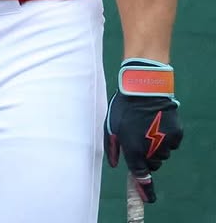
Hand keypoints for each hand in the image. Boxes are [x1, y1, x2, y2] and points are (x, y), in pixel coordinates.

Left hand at [104, 59, 183, 202]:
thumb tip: (114, 165)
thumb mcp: (111, 126)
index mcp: (134, 149)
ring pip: (163, 155)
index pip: (141, 176)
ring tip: (146, 128)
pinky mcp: (177, 135)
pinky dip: (166, 139)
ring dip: (156, 148)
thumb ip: (112, 148)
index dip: (145, 190)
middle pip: (152, 164)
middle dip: (146, 157)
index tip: (149, 199)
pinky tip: (158, 124)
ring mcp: (166, 143)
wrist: (144, 88)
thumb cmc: (124, 107)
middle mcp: (152, 150)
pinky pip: (172, 144)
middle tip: (138, 139)